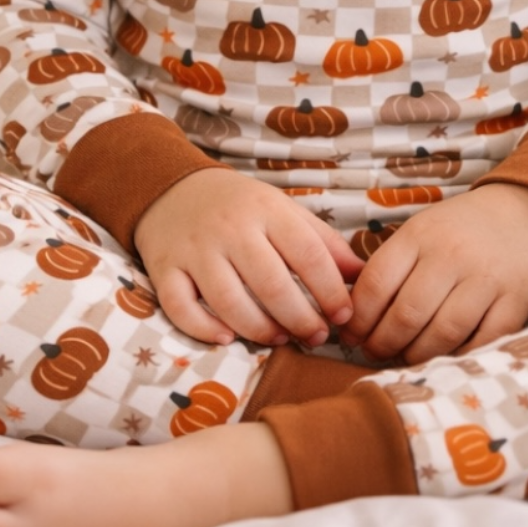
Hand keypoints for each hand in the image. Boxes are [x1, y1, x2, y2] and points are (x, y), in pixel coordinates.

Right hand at [133, 170, 364, 349]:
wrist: (172, 188)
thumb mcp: (283, 210)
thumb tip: (361, 275)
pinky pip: (181, 307)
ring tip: (280, 338)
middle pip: (270, 283)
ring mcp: (195, 249)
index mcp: (265, 209)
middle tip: (316, 337)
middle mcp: (230, 228)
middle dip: (300, 318)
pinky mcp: (165, 268)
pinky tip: (226, 338)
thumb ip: (322, 242)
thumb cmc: (239, 206)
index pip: (307, 253)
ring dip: (259, 329)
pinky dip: (202, 328)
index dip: (330, 290)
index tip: (344, 315)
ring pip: (228, 300)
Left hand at [340, 185, 527, 365]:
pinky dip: (458, 357)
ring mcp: (486, 280)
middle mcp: (451, 255)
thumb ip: (389, 268)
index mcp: (420, 235)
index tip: (351, 334)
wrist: (523, 214)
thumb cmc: (458, 230)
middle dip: (383, 343)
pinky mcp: (515, 302)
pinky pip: (481, 343)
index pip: (376, 283)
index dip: (358, 317)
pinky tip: (444, 356)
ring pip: (442, 334)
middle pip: (407, 314)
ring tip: (405, 357)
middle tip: (375, 352)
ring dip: (416, 355)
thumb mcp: (419, 232)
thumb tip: (352, 316)